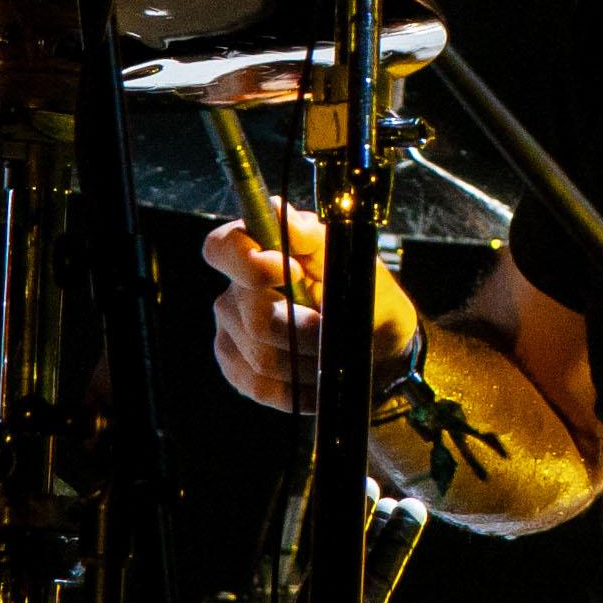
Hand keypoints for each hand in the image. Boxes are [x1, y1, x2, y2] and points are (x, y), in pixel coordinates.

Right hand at [199, 206, 421, 412]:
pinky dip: (297, 387)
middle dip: (305, 328)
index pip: (223, 248)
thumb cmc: (366, 296)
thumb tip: (281, 215)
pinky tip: (317, 378)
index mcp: (260, 248)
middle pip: (253, 314)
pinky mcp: (236, 366)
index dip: (248, 263)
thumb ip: (313, 236)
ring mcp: (231, 328)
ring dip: (307, 360)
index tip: (290, 271)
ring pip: (261, 355)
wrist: (378, 348)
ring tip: (332, 354)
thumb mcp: (353, 260)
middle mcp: (236, 287)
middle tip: (335, 330)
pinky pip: (259, 384)